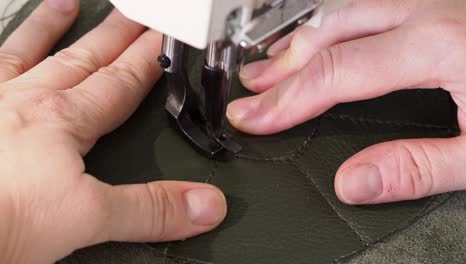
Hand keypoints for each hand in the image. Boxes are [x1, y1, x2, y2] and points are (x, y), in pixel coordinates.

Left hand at [0, 1, 225, 262]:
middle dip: (114, 35)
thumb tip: (204, 205)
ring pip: (26, 53)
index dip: (146, 58)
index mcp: (61, 121)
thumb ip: (149, 209)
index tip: (164, 38)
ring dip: (49, 27)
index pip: (119, 82)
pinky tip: (2, 47)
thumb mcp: (87, 220)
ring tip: (65, 4)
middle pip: (82, 59)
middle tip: (133, 14)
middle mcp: (23, 103)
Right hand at [227, 0, 465, 204]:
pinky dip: (330, 28)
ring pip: (342, 13)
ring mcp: (431, 3)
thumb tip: (354, 182)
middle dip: (281, 71)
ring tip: (268, 67)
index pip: (335, 72)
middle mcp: (429, 12)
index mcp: (438, 45)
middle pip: (328, 36)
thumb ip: (419, 168)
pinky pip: (366, 9)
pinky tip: (318, 41)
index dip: (286, 100)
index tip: (253, 119)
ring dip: (298, 44)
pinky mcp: (438, 8)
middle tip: (249, 96)